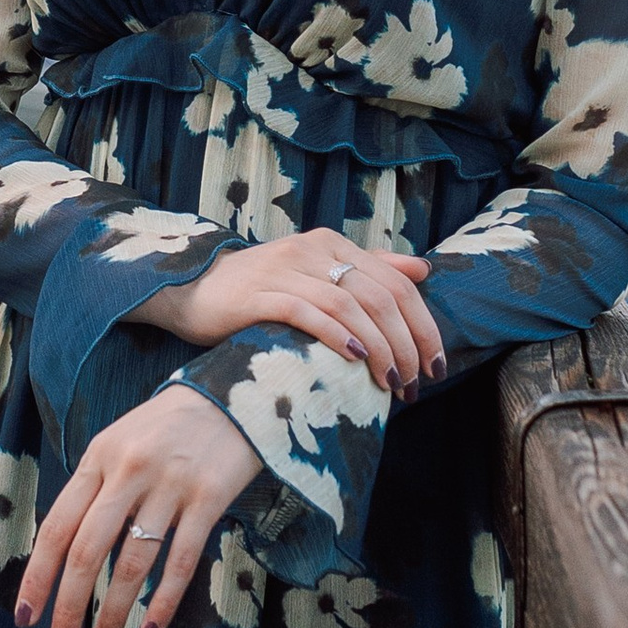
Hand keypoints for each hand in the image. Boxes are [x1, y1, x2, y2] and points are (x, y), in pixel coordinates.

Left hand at [16, 391, 264, 627]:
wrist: (231, 395)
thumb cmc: (166, 429)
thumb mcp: (118, 444)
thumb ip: (93, 491)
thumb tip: (64, 554)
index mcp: (97, 458)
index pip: (57, 526)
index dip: (37, 576)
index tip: (25, 617)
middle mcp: (127, 471)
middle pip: (86, 550)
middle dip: (68, 606)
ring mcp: (169, 484)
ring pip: (132, 563)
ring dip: (112, 613)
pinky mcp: (208, 498)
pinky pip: (180, 561)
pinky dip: (162, 602)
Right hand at [150, 227, 442, 392]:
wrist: (192, 290)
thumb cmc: (260, 291)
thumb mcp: (316, 275)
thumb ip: (368, 270)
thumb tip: (422, 269)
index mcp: (331, 243)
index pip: (396, 281)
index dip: (423, 325)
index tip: (435, 366)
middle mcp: (312, 250)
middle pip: (380, 295)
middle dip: (407, 344)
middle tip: (416, 384)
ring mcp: (285, 271)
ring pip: (350, 306)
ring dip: (379, 348)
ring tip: (391, 382)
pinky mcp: (259, 296)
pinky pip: (308, 312)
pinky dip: (337, 336)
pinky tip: (355, 360)